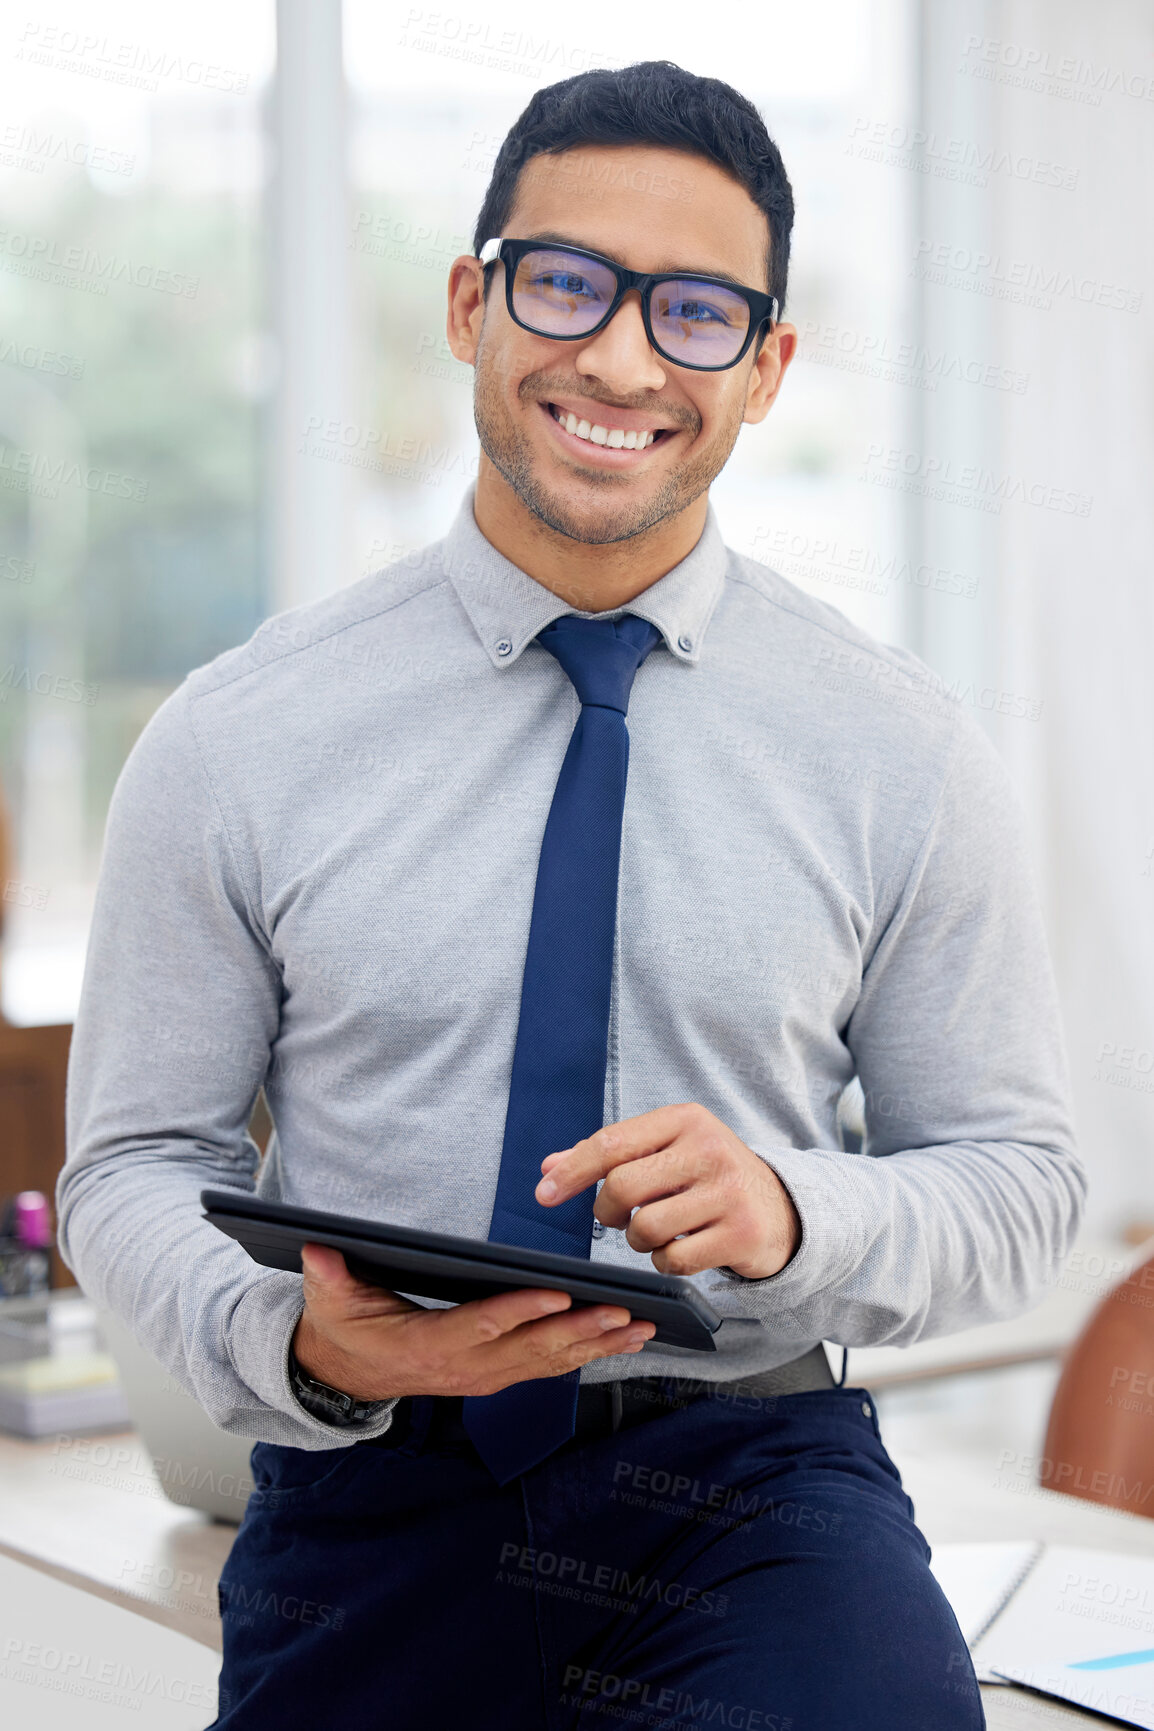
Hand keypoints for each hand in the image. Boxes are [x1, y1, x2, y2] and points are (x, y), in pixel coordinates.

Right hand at [291, 1244, 656, 1402]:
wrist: (347, 1374)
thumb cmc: (345, 1329)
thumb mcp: (330, 1302)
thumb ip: (328, 1277)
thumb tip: (318, 1248)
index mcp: (429, 1346)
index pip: (483, 1327)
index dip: (522, 1311)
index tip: (560, 1293)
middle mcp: (464, 1369)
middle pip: (531, 1350)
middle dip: (581, 1331)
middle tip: (625, 1312)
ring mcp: (484, 1378)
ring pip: (548, 1364)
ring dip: (596, 1347)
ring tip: (641, 1328)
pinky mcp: (497, 1376)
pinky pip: (548, 1368)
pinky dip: (587, 1355)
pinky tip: (621, 1340)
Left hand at [535, 1103, 800, 1279]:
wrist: (781, 1208)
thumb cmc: (707, 1176)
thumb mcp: (666, 1151)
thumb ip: (609, 1157)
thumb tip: (548, 1167)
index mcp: (685, 1119)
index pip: (613, 1142)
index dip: (572, 1171)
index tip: (543, 1194)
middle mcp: (710, 1148)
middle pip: (622, 1188)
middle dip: (608, 1212)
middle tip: (619, 1217)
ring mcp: (729, 1191)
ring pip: (645, 1228)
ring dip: (639, 1241)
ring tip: (659, 1232)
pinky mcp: (741, 1233)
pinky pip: (674, 1260)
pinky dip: (666, 1262)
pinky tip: (684, 1248)